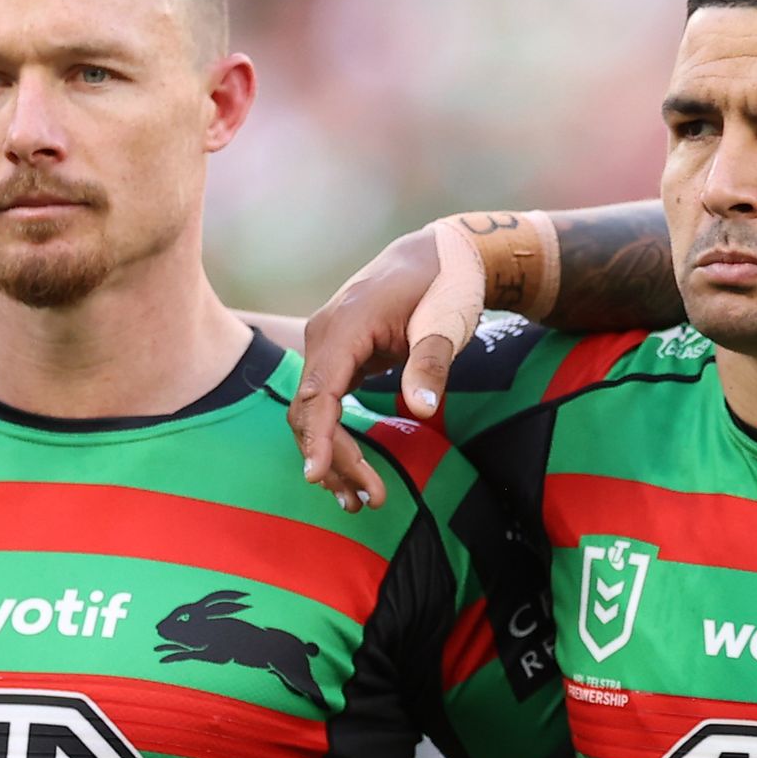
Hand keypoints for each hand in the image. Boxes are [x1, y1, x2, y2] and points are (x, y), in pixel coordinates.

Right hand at [292, 225, 483, 512]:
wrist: (441, 257)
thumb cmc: (445, 286)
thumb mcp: (445, 324)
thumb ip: (431, 364)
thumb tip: (422, 409)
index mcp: (343, 328)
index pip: (319, 392)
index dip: (316, 436)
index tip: (316, 475)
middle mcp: (324, 337)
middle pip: (311, 410)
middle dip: (334, 458)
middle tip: (369, 500)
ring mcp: (328, 347)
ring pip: (314, 412)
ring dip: (332, 455)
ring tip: (359, 500)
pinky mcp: (339, 357)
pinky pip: (326, 404)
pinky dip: (335, 437)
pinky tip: (352, 472)